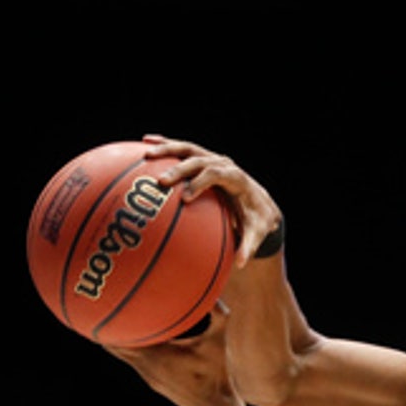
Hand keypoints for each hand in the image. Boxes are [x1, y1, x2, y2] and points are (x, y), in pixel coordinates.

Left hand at [104, 301, 242, 405]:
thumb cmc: (217, 373)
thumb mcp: (219, 340)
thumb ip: (218, 314)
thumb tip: (215, 289)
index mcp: (155, 356)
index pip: (120, 339)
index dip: (108, 324)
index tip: (99, 307)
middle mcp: (145, 367)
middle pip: (114, 347)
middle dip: (106, 328)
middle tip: (96, 308)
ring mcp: (148, 375)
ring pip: (123, 355)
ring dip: (119, 339)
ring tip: (111, 321)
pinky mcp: (154, 380)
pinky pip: (135, 361)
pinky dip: (132, 348)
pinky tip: (139, 339)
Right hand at [142, 134, 282, 266]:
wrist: (260, 201)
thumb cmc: (256, 218)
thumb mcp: (257, 232)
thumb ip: (249, 245)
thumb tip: (242, 263)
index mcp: (236, 179)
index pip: (217, 175)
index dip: (201, 183)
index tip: (185, 198)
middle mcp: (224, 164)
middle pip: (199, 160)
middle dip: (180, 169)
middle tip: (161, 182)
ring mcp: (212, 158)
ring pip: (188, 149)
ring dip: (167, 149)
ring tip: (146, 155)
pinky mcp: (202, 158)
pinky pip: (181, 148)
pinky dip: (164, 143)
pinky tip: (145, 142)